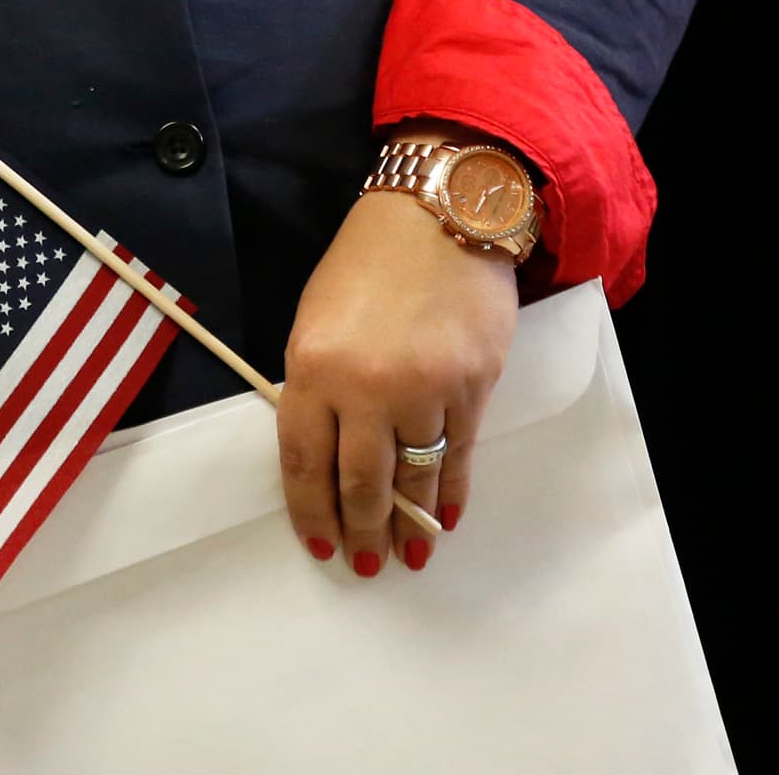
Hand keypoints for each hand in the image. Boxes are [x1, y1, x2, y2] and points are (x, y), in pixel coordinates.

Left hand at [277, 162, 515, 576]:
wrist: (439, 212)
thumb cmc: (368, 262)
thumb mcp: (317, 318)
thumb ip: (318, 385)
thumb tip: (327, 453)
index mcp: (313, 365)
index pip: (304, 460)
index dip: (311, 510)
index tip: (319, 544)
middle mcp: (366, 384)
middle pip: (361, 481)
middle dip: (362, 530)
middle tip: (366, 565)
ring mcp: (425, 386)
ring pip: (414, 475)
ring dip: (411, 524)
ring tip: (409, 555)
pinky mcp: (473, 384)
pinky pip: (459, 452)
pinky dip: (452, 491)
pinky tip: (447, 516)